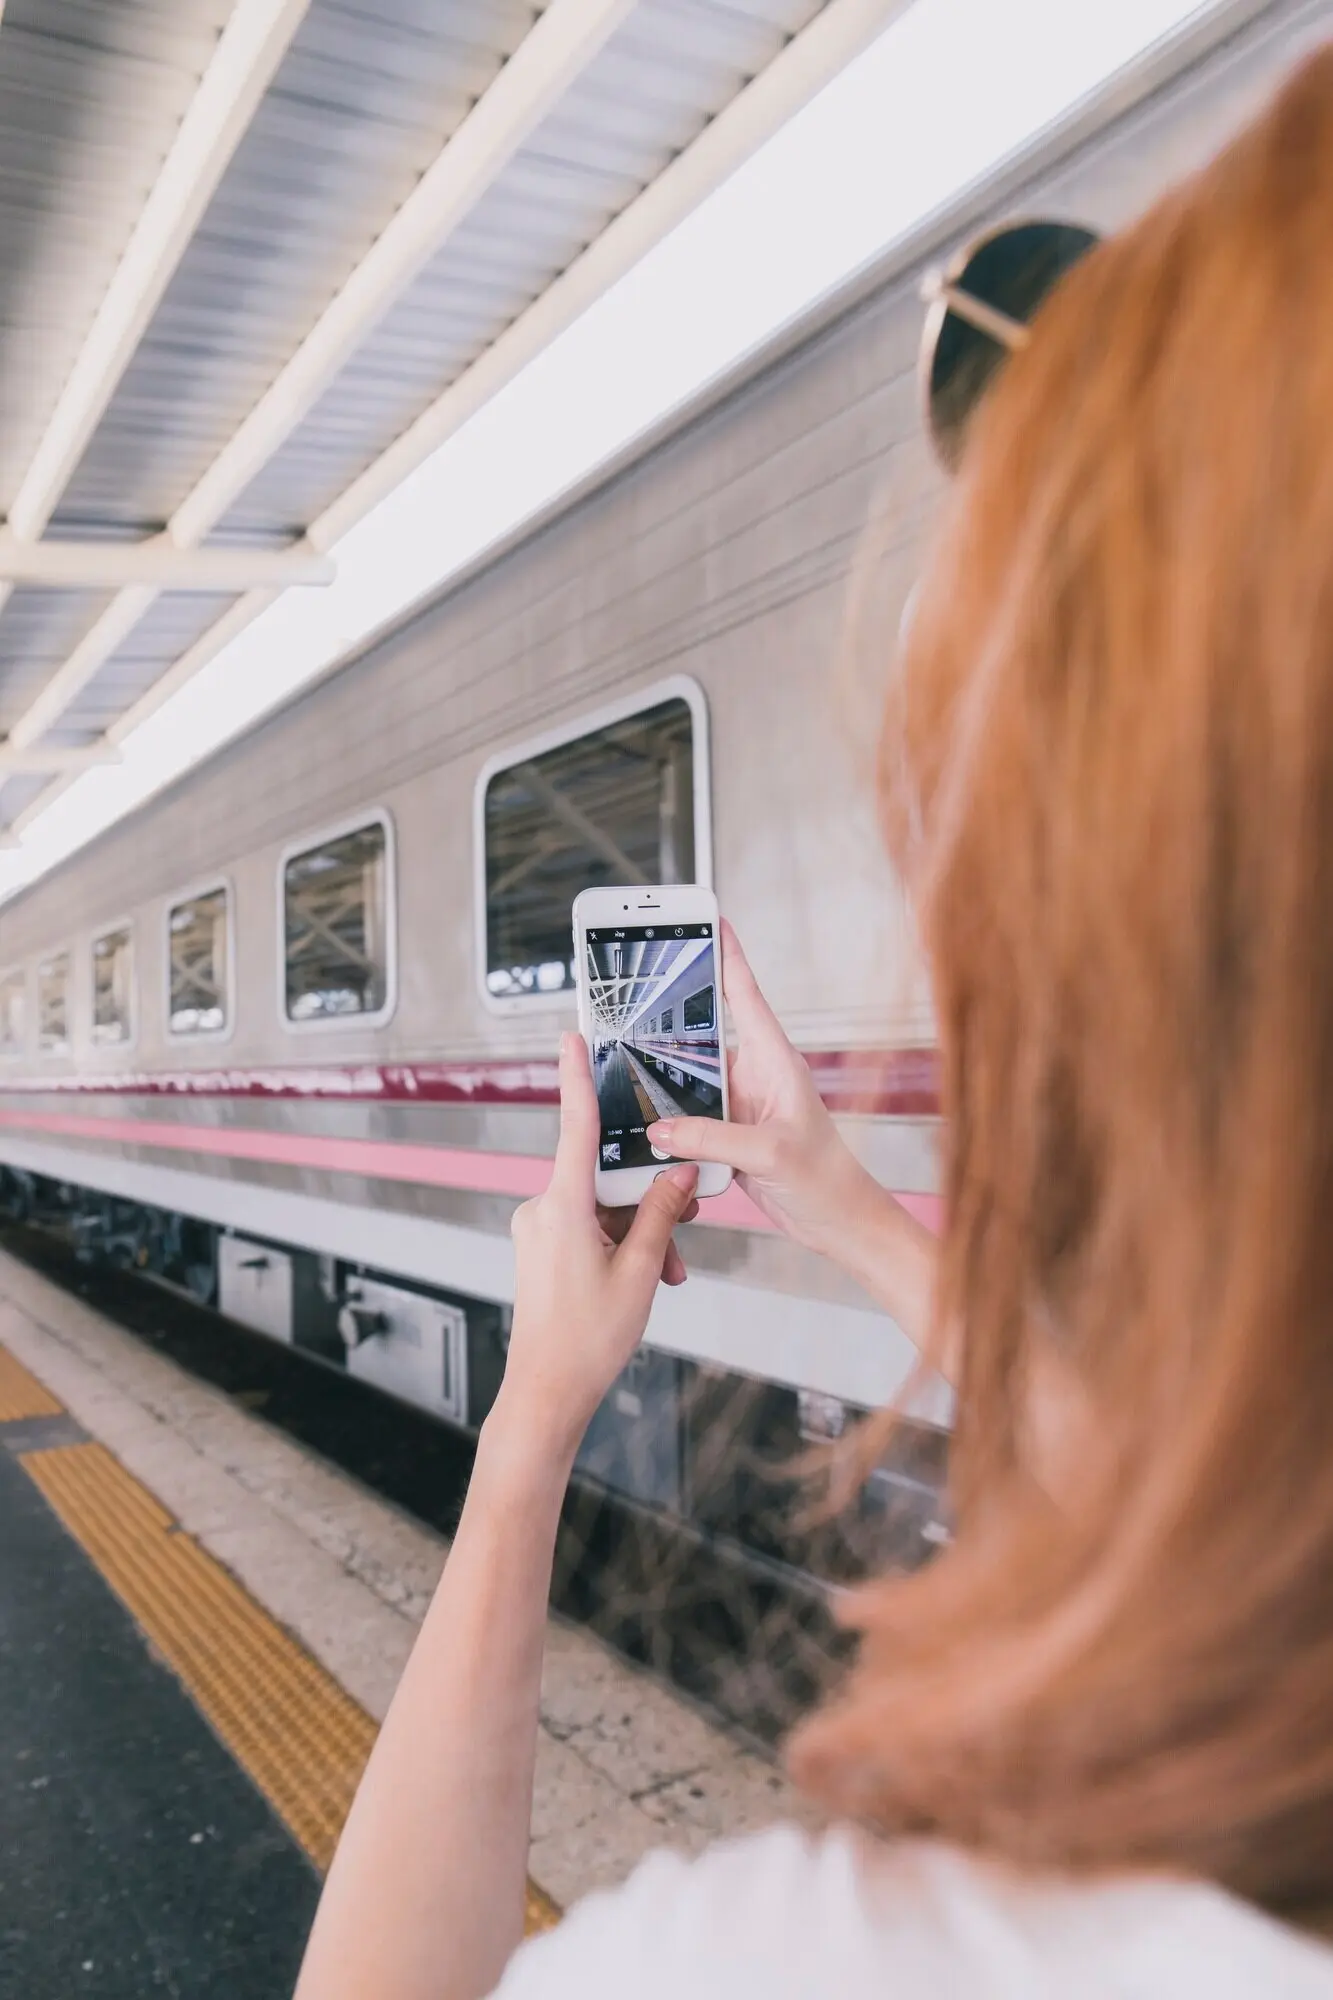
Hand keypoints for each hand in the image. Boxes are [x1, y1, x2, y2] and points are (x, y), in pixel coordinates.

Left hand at [497, 1033, 698, 1459]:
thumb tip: (680, 1173)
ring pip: (604, 1210)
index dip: (575, 1080)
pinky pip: (590, 1229)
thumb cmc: (587, 1338)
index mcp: (561, 1207)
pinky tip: (652, 1276)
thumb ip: (661, 1214)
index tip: (572, 1039)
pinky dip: (622, 1245)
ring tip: (671, 1272)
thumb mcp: (640, 1271)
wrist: (547, 1393)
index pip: (574, 1128)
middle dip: (650, 1201)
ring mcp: (540, 1231)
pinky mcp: (543, 1250)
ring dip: (641, 1233)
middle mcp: (542, 1210)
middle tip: (688, 1223)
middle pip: (605, 1178)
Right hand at [644, 924, 935, 1342]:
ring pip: (688, 1078)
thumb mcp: (770, 1153)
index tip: (709, 917)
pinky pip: (688, 1115)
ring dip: (661, 1073)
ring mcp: (740, 1105)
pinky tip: (639, 1115)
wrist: (838, 1222)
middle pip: (705, 1032)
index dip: (727, 955)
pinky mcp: (728, 1134)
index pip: (746, 996)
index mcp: (775, 1061)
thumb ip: (714, 1138)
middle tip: (633, 988)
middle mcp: (755, 1075)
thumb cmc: (826, 1179)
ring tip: (621, 1053)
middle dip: (670, 1013)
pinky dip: (665, 1115)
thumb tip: (660, 1130)